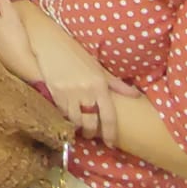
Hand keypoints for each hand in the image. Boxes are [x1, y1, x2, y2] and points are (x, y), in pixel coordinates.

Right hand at [24, 9, 129, 144]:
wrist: (50, 43)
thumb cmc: (76, 54)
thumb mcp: (98, 67)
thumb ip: (116, 84)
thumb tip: (136, 95)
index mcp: (99, 84)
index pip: (108, 116)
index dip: (111, 133)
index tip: (111, 143)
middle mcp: (85, 90)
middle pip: (91, 123)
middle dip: (92, 133)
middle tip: (92, 134)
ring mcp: (69, 92)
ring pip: (75, 121)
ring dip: (78, 127)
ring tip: (80, 127)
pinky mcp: (54, 93)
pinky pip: (62, 113)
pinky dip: (66, 118)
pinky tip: (68, 116)